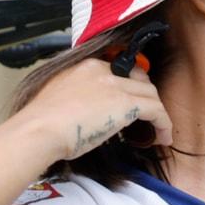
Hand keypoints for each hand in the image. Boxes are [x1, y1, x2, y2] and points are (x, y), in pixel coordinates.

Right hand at [20, 58, 173, 161]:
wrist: (41, 128)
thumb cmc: (41, 120)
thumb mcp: (56, 94)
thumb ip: (73, 92)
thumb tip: (82, 107)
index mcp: (85, 66)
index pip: (118, 68)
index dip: (128, 84)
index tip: (129, 101)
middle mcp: (103, 70)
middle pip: (139, 77)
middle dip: (146, 95)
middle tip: (146, 115)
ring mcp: (116, 85)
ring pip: (151, 93)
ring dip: (157, 112)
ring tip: (156, 130)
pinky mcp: (127, 103)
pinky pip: (158, 111)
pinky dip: (164, 125)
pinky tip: (161, 138)